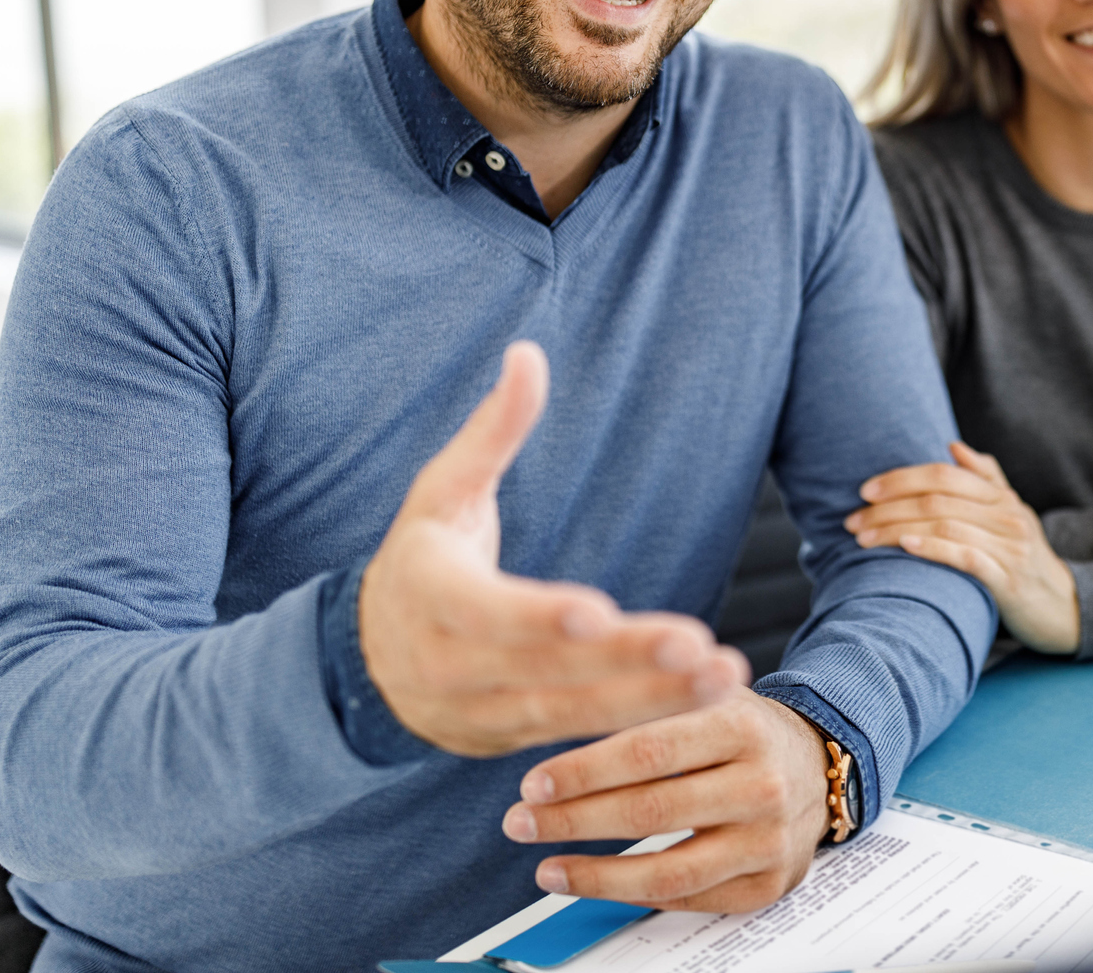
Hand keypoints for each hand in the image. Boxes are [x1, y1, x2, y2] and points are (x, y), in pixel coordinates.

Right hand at [358, 342, 749, 756]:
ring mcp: (482, 713)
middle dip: (624, 664)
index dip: (538, 617)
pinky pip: (583, 733)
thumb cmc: (421, 557)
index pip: (486, 612)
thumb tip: (529, 353)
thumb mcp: (442, 490)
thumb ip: (492, 430)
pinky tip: (705, 698)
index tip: (598, 613)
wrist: (368, 663)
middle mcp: (452, 666)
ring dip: (653, 700)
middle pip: (545, 671)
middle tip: (698, 648)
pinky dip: (644, 721)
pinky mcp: (515, 739)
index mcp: (430, 594)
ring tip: (724, 675)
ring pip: (573, 713)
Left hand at [502, 689, 830, 910]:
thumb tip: (567, 699)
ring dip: (595, 875)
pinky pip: (689, 898)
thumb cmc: (746, 731)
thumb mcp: (709, 695)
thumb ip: (651, 697)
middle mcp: (762, 785)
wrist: (820, 767)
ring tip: (547, 869)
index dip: (584, 772)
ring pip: (667, 870)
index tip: (534, 782)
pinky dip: (634, 896)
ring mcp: (768, 840)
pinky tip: (596, 884)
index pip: (649, 752)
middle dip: (573, 821)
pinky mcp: (768, 884)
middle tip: (522, 822)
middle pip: (651, 812)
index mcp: (741, 728)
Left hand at [848, 443, 1079, 653]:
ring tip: (864, 539)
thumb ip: (986, 478)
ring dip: (896, 529)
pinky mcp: (1009, 580)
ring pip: (944, 525)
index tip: (865, 490)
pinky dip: (932, 548)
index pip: (944, 474)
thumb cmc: (1026, 560)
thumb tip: (953, 446)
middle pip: (937, 498)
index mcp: (1002, 497)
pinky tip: (905, 546)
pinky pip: (966, 557)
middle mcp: (1007, 515)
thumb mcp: (1012, 514)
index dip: (901, 478)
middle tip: (853, 520)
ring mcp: (1010, 547)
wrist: (1064, 608)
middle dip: (888, 507)